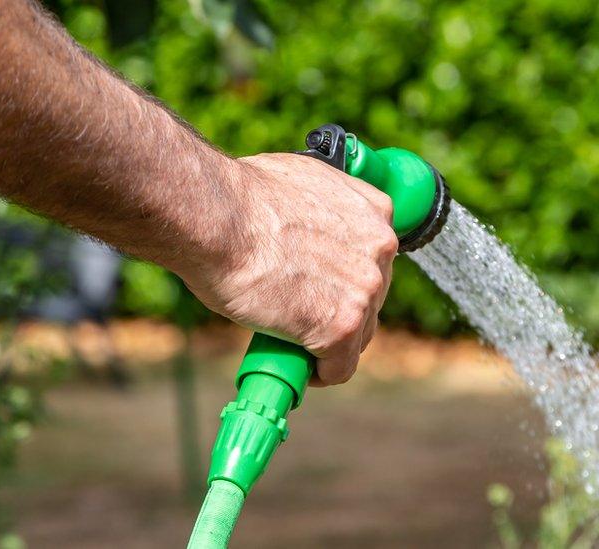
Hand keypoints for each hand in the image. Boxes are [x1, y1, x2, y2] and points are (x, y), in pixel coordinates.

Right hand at [178, 153, 397, 386]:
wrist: (217, 216)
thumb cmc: (241, 199)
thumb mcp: (301, 185)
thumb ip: (321, 211)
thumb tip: (305, 231)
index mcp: (374, 211)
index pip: (373, 260)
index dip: (346, 279)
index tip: (324, 288)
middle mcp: (380, 248)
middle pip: (370, 299)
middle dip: (339, 311)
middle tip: (301, 316)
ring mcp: (365, 289)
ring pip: (358, 336)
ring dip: (329, 343)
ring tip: (292, 341)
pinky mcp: (343, 326)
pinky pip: (340, 367)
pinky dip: (321, 374)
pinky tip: (299, 368)